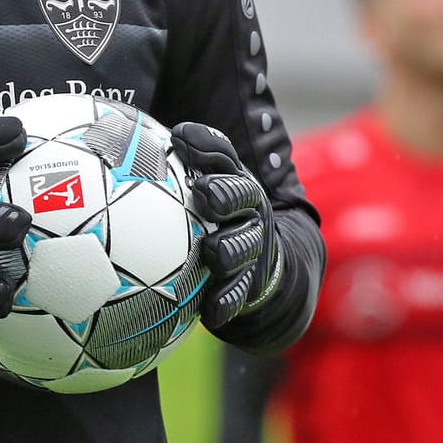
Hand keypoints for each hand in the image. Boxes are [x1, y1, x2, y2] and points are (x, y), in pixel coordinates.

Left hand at [171, 122, 282, 330]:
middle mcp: (250, 221)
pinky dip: (224, 302)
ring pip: (241, 251)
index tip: (196, 158)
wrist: (263, 264)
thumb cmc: (227, 211)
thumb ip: (206, 154)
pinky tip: (210, 310)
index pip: (235, 172)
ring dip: (227, 249)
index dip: (220, 165)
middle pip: (245, 204)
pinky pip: (235, 297)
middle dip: (228, 197)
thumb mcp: (223, 179)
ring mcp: (250, 255)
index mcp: (243, 192)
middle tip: (207, 194)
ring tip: (210, 249)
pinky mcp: (245, 288)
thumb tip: (179, 132)